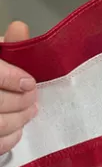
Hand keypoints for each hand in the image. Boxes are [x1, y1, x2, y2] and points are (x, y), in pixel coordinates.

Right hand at [0, 21, 35, 155]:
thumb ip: (8, 45)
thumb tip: (20, 28)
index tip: (28, 82)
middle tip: (33, 97)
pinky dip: (9, 138)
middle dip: (20, 101)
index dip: (12, 78)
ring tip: (30, 111)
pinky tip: (17, 129)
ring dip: (19, 119)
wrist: (0, 89)